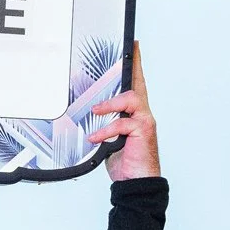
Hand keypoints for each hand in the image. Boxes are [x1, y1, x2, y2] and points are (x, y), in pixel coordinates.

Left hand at [86, 42, 159, 180]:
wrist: (136, 182)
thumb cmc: (124, 161)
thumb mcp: (106, 139)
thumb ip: (101, 124)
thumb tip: (84, 116)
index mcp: (133, 113)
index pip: (134, 84)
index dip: (134, 65)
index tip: (132, 47)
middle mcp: (142, 113)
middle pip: (138, 83)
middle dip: (134, 65)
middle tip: (129, 50)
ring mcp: (144, 121)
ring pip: (132, 98)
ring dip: (111, 103)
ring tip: (96, 111)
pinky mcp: (143, 131)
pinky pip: (123, 123)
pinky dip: (106, 130)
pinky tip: (96, 138)